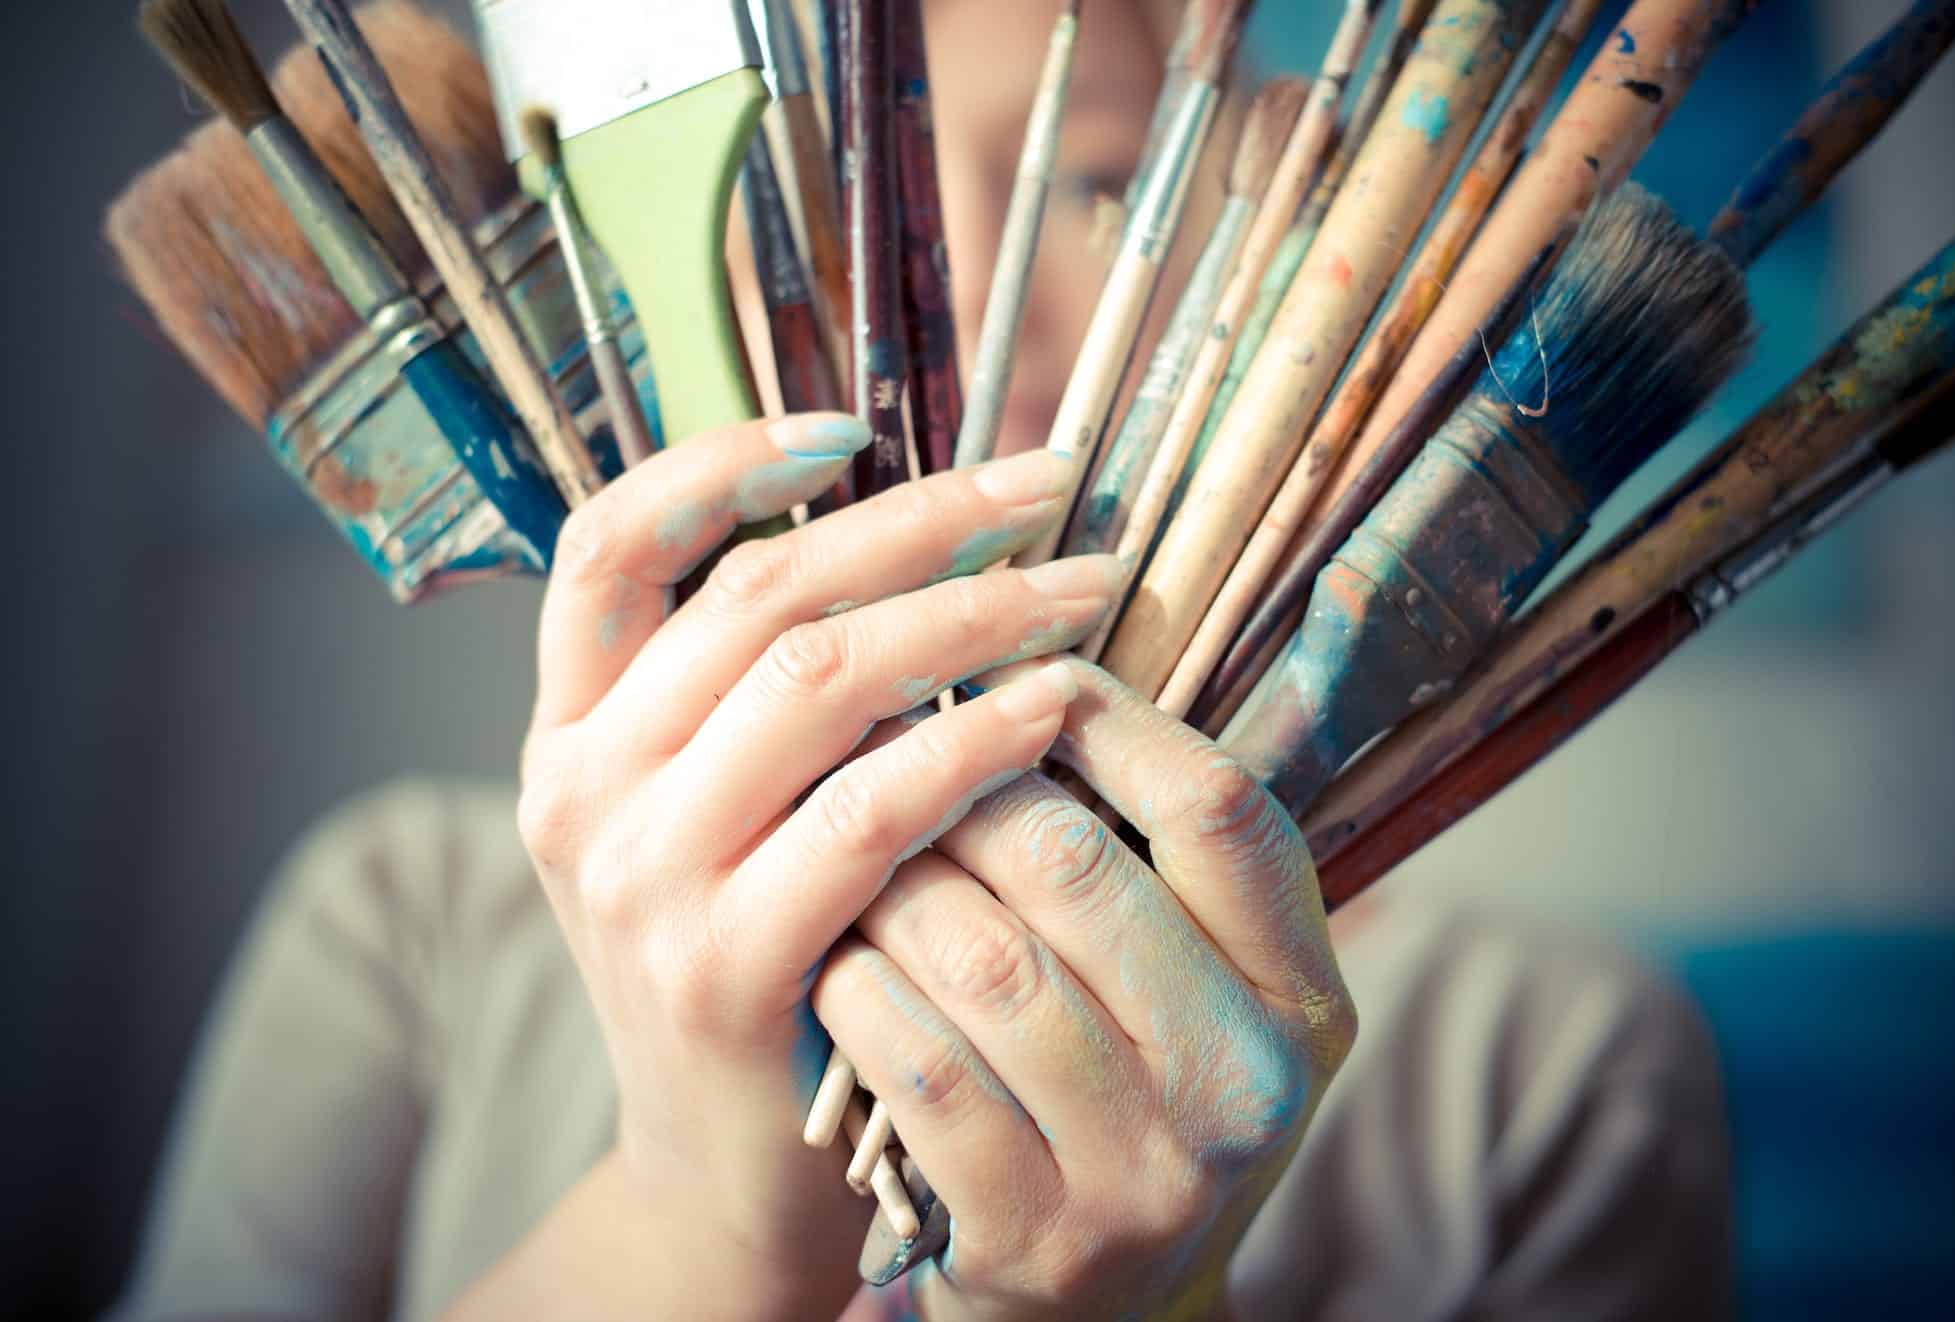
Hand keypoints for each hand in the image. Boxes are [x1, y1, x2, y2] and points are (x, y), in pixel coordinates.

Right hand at [514, 413, 1122, 1317]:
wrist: (722, 1179)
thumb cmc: (757, 963)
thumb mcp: (710, 817)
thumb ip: (757, 695)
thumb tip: (904, 535)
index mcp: (569, 731)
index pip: (607, 546)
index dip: (721, 463)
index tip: (851, 426)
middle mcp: (581, 790)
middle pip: (753, 596)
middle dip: (918, 522)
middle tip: (1049, 487)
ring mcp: (640, 882)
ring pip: (817, 684)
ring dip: (971, 616)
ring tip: (1084, 589)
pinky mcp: (722, 969)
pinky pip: (868, 814)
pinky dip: (972, 744)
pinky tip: (1053, 710)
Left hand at [816, 661, 1357, 1321]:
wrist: (1106, 1308)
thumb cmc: (1134, 1098)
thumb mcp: (1205, 992)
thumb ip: (1165, 864)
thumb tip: (1044, 663)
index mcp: (1302, 998)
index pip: (1218, 807)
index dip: (1106, 718)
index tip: (1024, 676)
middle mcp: (1243, 1085)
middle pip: (1078, 865)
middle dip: (961, 788)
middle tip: (897, 754)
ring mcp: (1138, 1173)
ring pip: (982, 955)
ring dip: (892, 883)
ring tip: (853, 848)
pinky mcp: (1029, 1235)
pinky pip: (914, 1060)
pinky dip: (857, 988)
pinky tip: (839, 960)